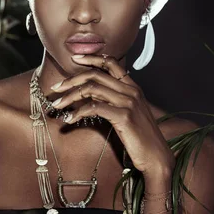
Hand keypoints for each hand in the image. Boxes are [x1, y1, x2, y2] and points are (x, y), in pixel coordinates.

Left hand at [50, 54, 174, 178]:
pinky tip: (69, 120)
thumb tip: (89, 94)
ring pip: (92, 88)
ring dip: (70, 96)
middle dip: (72, 79)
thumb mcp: (127, 113)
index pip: (111, 62)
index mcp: (133, 87)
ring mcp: (128, 102)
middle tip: (56, 87)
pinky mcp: (124, 116)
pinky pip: (94, 107)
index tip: (75, 58)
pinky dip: (78, 112)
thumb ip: (112, 100)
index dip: (91, 57)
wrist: (156, 156)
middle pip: (95, 74)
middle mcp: (131, 90)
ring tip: (57, 105)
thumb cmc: (140, 138)